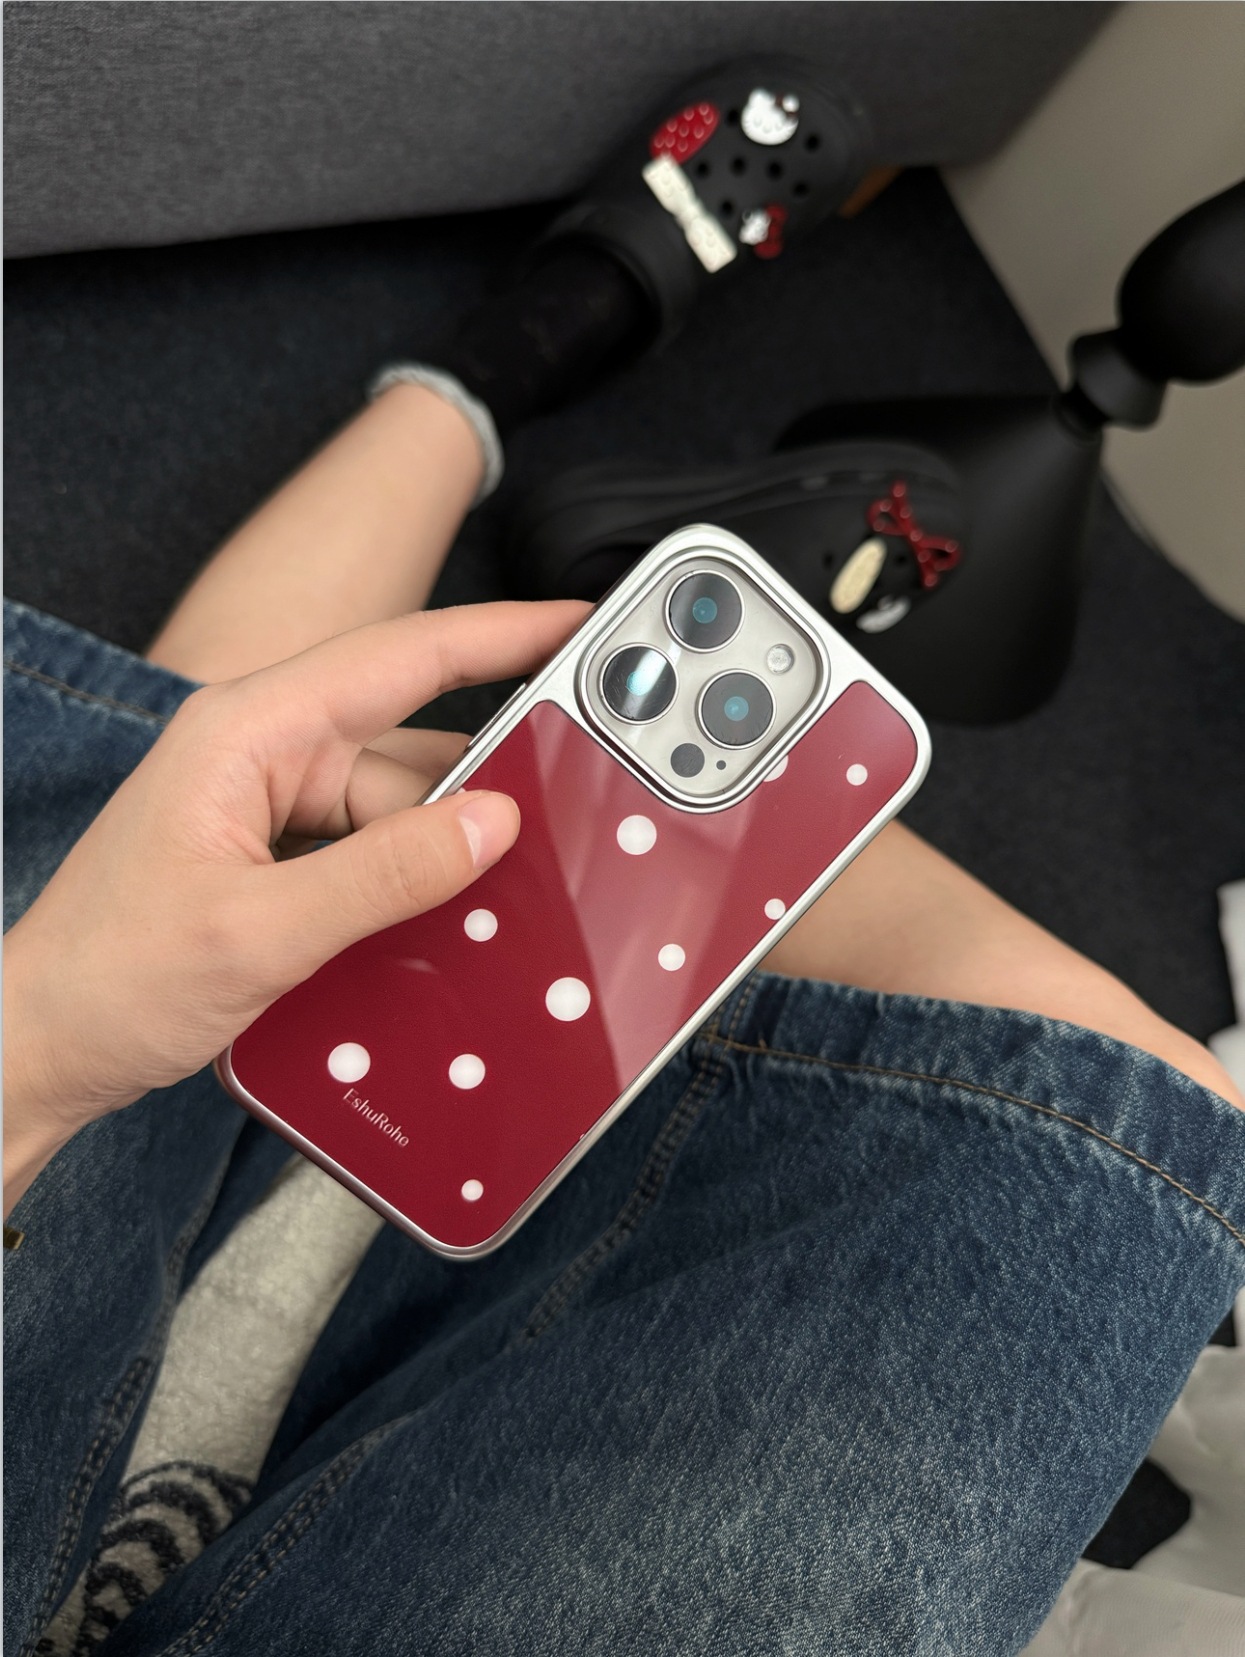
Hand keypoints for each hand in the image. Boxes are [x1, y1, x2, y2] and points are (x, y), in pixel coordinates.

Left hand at [3, 601, 585, 1213]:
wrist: (44, 1047)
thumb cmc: (110, 979)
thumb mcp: (259, 930)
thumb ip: (384, 873)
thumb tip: (491, 823)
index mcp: (248, 731)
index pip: (399, 657)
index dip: (498, 634)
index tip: (575, 624)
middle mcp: (264, 754)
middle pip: (411, 748)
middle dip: (487, 782)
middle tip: (570, 812)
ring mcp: (270, 807)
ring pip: (399, 808)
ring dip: (448, 848)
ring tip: (506, 893)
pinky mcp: (277, 858)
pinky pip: (372, 851)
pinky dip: (414, 880)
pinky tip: (447, 919)